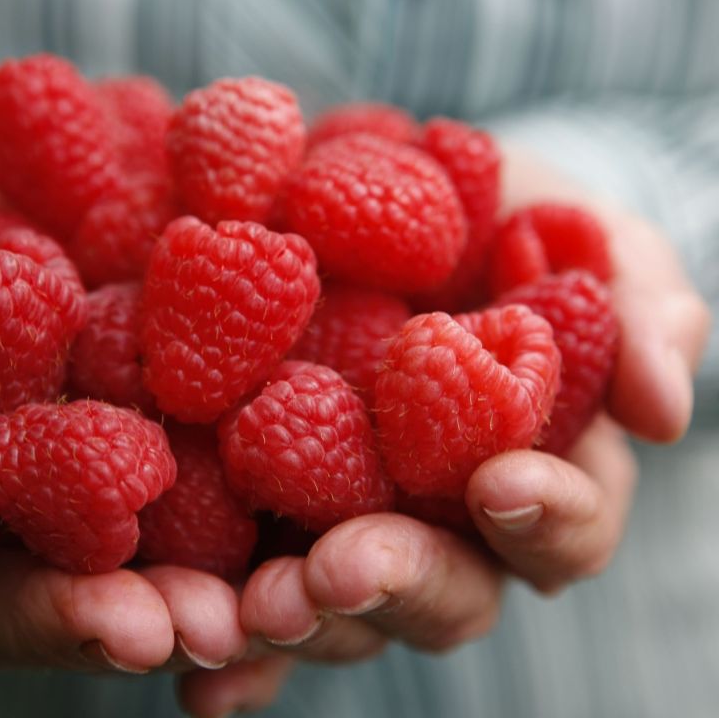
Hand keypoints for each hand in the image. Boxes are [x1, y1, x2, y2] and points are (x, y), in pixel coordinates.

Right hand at [0, 140, 275, 716]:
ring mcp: (122, 499)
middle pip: (25, 582)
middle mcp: (25, 495)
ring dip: (176, 617)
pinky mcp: (214, 481)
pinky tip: (302, 597)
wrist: (114, 177)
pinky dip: (259, 580)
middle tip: (136, 629)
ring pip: (135, 586)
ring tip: (234, 624)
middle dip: (69, 613)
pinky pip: (235, 546)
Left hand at [228, 146, 710, 691]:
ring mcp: (354, 527)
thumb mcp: (581, 235)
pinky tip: (199, 669)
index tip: (504, 487)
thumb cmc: (508, 223)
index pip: (564, 525)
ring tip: (254, 607)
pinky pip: (249, 598)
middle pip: (444, 592)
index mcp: (535, 468)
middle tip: (339, 570)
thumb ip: (633, 299)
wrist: (397, 196)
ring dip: (302, 622)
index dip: (548, 518)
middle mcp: (446, 522)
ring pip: (343, 610)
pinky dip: (231, 646)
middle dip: (398, 585)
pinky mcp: (271, 519)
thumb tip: (665, 409)